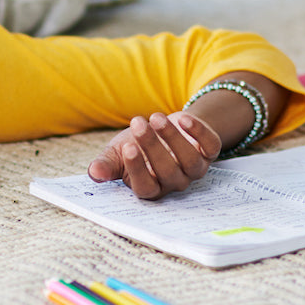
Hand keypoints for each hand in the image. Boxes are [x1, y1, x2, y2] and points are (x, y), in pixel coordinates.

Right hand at [86, 111, 222, 199]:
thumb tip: (94, 172)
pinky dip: (199, 132)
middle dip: (152, 146)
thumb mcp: (118, 153)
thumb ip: (106, 164)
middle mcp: (174, 182)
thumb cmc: (137, 145)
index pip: (145, 187)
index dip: (138, 169)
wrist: (162, 129)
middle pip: (167, 171)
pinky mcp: (209, 151)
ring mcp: (194, 169)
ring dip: (172, 137)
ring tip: (155, 117)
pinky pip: (211, 146)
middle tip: (138, 123)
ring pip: (189, 160)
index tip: (128, 147)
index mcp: (151, 187)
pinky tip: (183, 118)